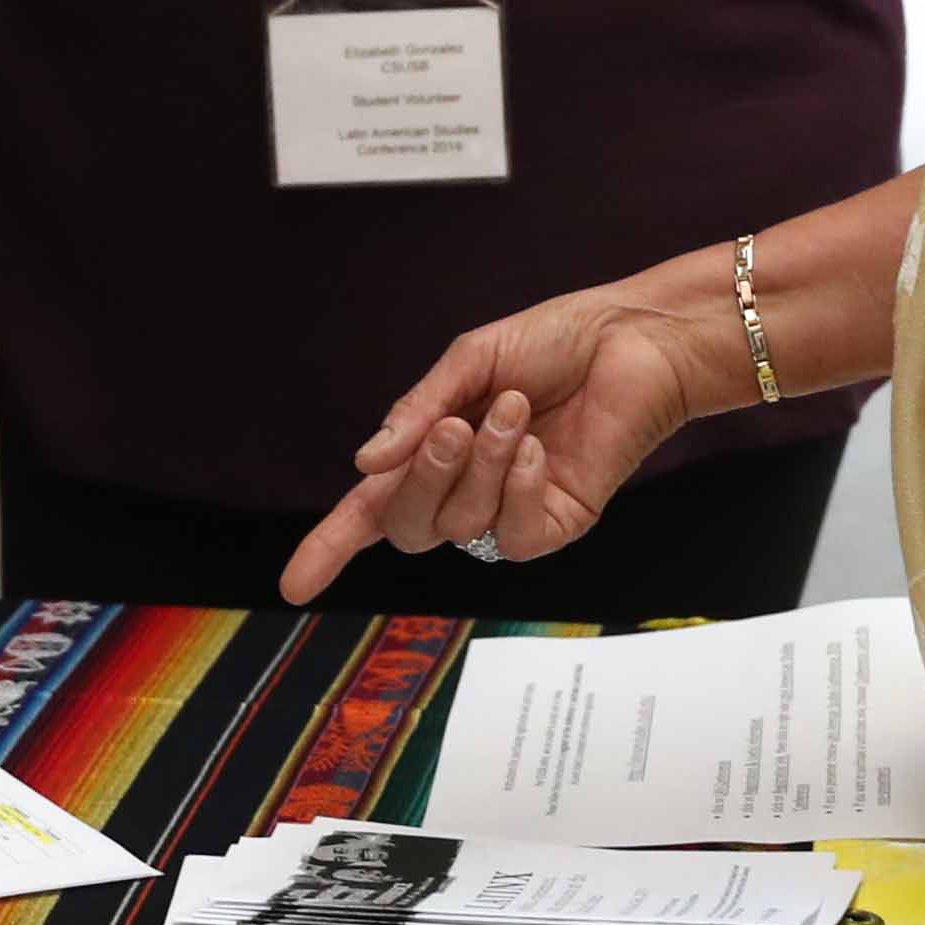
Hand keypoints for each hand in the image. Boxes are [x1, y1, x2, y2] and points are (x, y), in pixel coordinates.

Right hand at [275, 280, 721, 601]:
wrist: (631, 338)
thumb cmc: (554, 342)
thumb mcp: (469, 362)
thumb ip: (415, 412)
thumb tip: (365, 464)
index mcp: (435, 452)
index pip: (371, 512)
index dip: (329, 547)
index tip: (293, 586)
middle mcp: (467, 491)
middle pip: (408, 526)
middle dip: (420, 478)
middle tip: (452, 424)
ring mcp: (510, 512)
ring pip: (460, 527)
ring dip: (479, 464)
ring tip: (514, 410)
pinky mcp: (556, 523)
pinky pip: (513, 534)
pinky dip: (515, 484)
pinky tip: (535, 447)